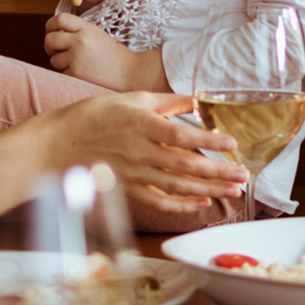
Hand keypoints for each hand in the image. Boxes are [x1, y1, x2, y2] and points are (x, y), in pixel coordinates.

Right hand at [41, 91, 247, 214]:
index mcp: (142, 126)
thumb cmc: (95, 115)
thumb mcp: (132, 99)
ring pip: (178, 186)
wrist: (60, 143)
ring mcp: (135, 174)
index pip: (182, 135)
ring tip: (233, 191)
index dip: (208, 141)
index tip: (231, 143)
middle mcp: (141, 152)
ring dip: (208, 190)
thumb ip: (167, 101)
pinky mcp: (129, 189)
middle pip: (186, 165)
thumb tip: (196, 100)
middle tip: (243, 176)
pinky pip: (160, 201)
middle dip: (218, 172)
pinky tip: (202, 203)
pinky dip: (182, 205)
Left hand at [44, 11, 113, 82]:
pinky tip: (84, 73)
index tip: (53, 32)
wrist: (130, 72)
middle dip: (51, 47)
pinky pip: (62, 73)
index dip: (51, 26)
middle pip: (49, 40)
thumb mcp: (97, 35)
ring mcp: (77, 57)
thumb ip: (77, 32)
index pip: (59, 19)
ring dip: (62, 63)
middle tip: (59, 52)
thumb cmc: (113, 55)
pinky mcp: (76, 73)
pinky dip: (69, 75)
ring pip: (54, 59)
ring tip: (79, 64)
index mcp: (86, 28)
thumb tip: (53, 34)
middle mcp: (79, 40)